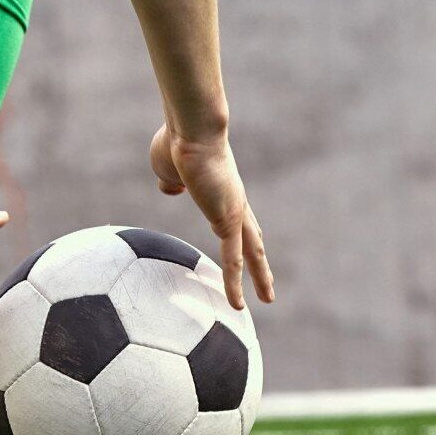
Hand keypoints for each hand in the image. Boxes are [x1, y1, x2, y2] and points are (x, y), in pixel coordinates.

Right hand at [150, 124, 273, 309]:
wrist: (192, 130)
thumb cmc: (177, 142)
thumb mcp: (167, 166)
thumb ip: (170, 181)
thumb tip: (170, 188)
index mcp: (222, 190)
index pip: (236, 219)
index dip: (239, 235)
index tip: (239, 251)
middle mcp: (235, 201)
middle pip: (253, 238)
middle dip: (261, 262)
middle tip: (268, 284)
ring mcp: (235, 211)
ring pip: (252, 251)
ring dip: (261, 276)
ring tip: (268, 299)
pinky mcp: (229, 220)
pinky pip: (233, 259)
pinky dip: (234, 282)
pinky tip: (237, 304)